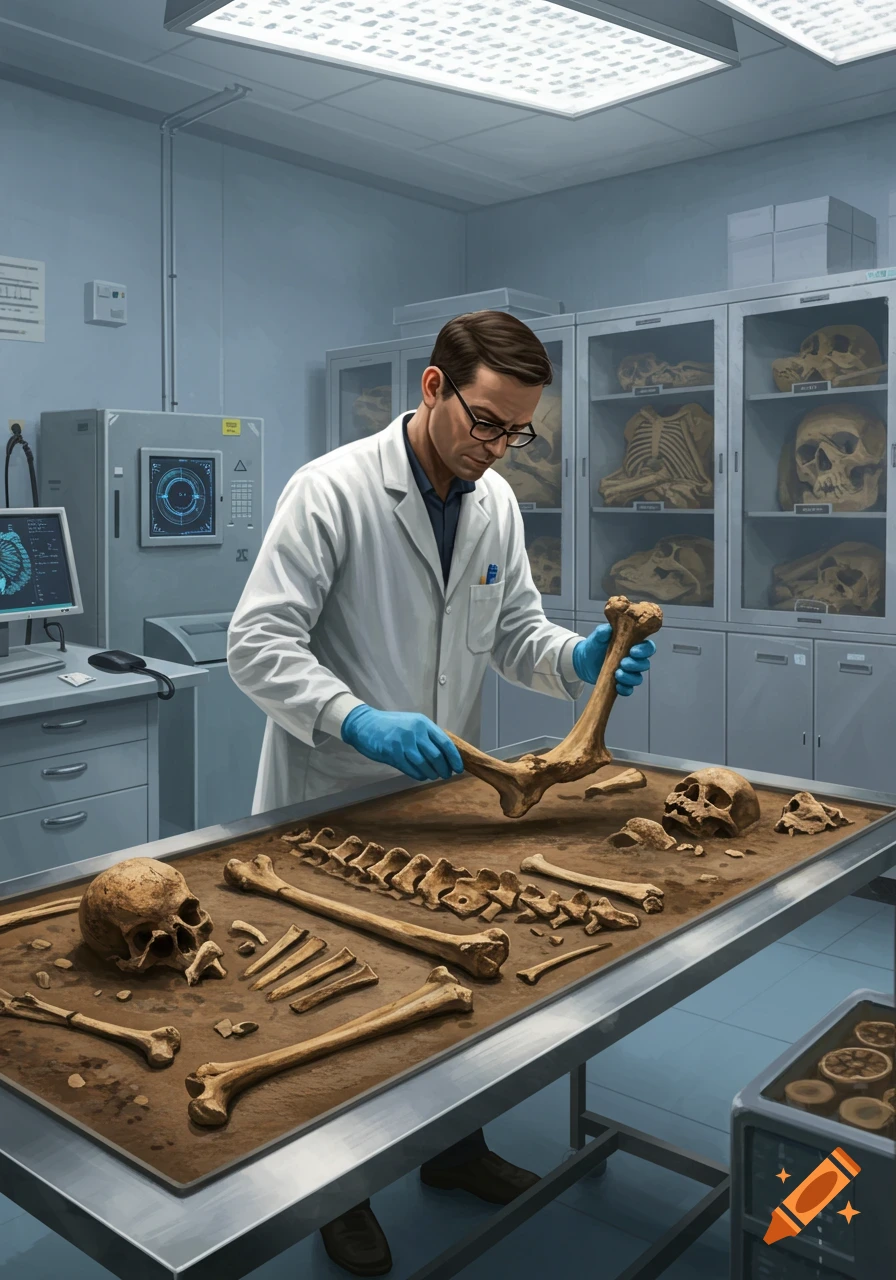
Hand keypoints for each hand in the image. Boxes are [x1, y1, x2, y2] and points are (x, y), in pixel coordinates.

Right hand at [341, 706, 463, 781]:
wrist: (365, 724)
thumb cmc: (390, 725)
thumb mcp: (411, 723)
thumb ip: (426, 736)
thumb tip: (445, 753)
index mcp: (423, 723)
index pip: (445, 742)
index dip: (454, 758)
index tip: (458, 768)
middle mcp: (415, 732)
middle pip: (436, 756)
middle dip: (444, 768)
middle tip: (445, 775)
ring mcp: (403, 743)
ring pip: (425, 764)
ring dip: (432, 773)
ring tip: (433, 776)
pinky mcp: (393, 753)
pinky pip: (411, 769)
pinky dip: (419, 775)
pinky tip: (421, 776)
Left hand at [572, 623, 655, 695]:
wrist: (584, 660)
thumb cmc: (596, 645)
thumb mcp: (598, 636)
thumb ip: (603, 632)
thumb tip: (607, 630)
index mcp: (634, 645)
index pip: (648, 647)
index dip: (644, 650)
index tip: (632, 651)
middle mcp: (634, 660)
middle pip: (645, 664)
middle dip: (635, 665)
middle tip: (623, 663)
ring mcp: (629, 673)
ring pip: (638, 678)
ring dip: (630, 678)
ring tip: (617, 674)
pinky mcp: (622, 683)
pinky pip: (629, 690)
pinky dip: (625, 689)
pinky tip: (617, 686)